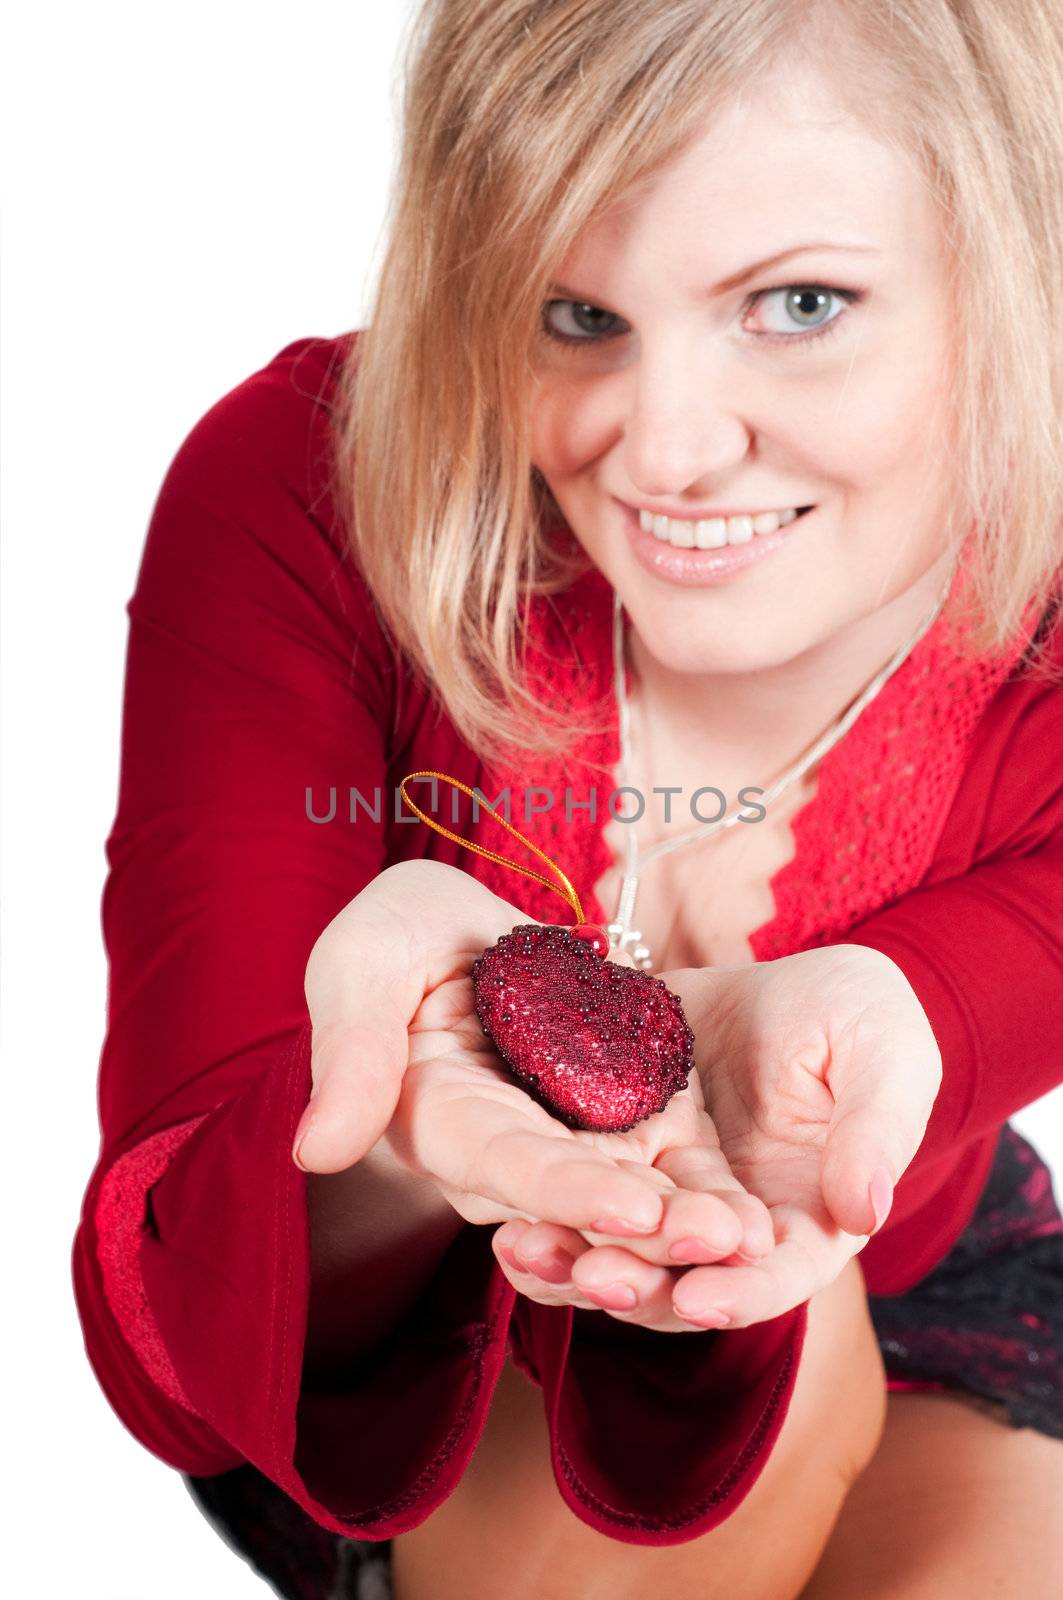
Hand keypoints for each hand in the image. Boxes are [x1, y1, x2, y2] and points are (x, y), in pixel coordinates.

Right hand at [298, 860, 769, 1274]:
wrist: (459, 929)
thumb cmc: (397, 938)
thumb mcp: (363, 960)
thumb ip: (348, 1047)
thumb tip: (316, 1151)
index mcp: (441, 1118)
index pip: (502, 1163)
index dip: (562, 1189)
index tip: (630, 1208)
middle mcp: (510, 1147)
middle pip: (580, 1196)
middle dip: (648, 1225)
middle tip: (723, 1242)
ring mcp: (571, 1135)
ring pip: (633, 1190)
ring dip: (690, 1219)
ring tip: (757, 1236)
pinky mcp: (624, 1111)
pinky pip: (668, 1154)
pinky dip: (710, 1183)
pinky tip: (764, 1207)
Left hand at [496, 945, 941, 1329]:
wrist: (793, 975)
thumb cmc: (861, 1017)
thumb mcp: (886, 1055)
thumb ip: (877, 1131)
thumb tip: (864, 1210)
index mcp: (805, 1223)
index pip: (774, 1277)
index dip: (738, 1293)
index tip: (697, 1296)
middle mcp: (728, 1225)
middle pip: (679, 1277)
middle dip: (634, 1284)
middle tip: (590, 1277)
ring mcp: (668, 1189)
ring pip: (617, 1245)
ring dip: (569, 1258)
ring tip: (521, 1248)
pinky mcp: (620, 1146)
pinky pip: (575, 1186)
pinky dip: (539, 1204)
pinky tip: (498, 1210)